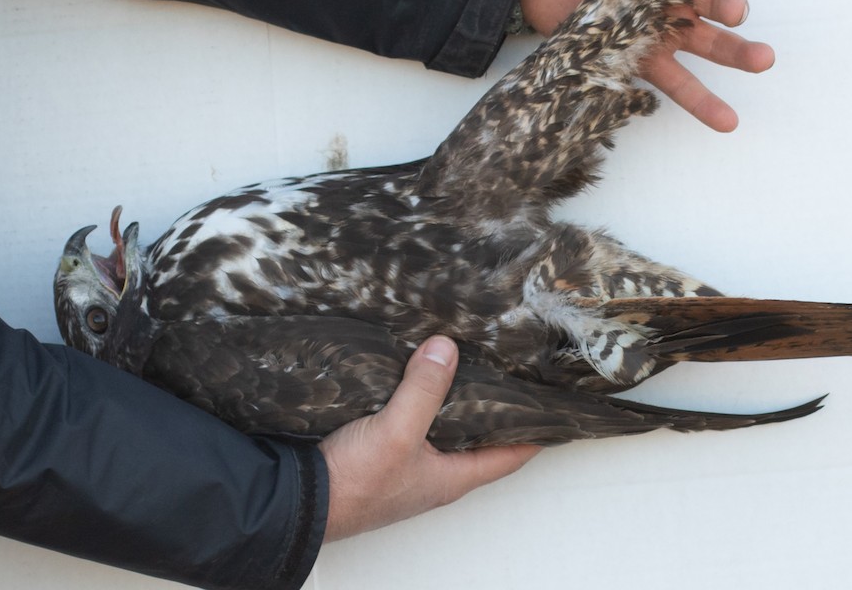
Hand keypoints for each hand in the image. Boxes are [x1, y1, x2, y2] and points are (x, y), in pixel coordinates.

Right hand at [317, 336, 539, 541]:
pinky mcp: (381, 453)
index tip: (553, 403)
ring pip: (444, 427)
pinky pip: (412, 421)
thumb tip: (448, 348)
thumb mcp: (398, 431)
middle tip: (510, 369)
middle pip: (479, 437)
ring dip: (453, 398)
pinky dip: (420, 398)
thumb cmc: (355, 483)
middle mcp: (435, 472)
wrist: (298, 502)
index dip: (535, 430)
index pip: (511, 454)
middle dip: (494, 406)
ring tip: (466, 360)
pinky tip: (415, 373)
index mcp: (453, 476)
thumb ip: (424, 390)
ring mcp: (408, 464)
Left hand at [520, 0, 774, 132]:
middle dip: (727, 7)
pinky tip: (723, 119)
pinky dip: (695, 100)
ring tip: (762, 63)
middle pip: (710, 1)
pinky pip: (668, 80)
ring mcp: (655, 28)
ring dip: (732, 56)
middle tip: (737, 15)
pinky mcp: (633, 56)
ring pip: (701, 44)